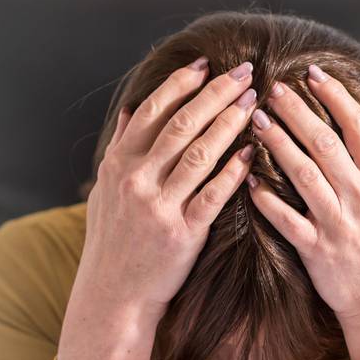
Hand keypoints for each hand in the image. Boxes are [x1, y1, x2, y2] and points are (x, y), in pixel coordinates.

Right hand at [58, 57, 257, 359]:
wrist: (114, 294)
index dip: (180, 85)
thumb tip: (129, 111)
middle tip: (244, 74)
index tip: (205, 65)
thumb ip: (119, 149)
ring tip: (254, 104)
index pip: (151, 112)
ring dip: (229, 124)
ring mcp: (159, 206)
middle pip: (180, 125)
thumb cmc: (114, 242)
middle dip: (215, 95)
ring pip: (199, 154)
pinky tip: (250, 154)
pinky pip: (212, 196)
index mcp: (118, 165)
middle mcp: (136, 180)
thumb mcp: (106, 192)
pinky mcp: (182, 234)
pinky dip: (232, 173)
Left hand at [246, 65, 359, 359]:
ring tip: (256, 120)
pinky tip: (247, 178)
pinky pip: (286, 219)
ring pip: (302, 174)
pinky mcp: (319, 250)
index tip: (311, 74)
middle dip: (296, 111)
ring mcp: (340, 223)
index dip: (334, 96)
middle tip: (271, 88)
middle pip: (324, 142)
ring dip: (277, 144)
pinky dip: (266, 199)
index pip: (358, 126)